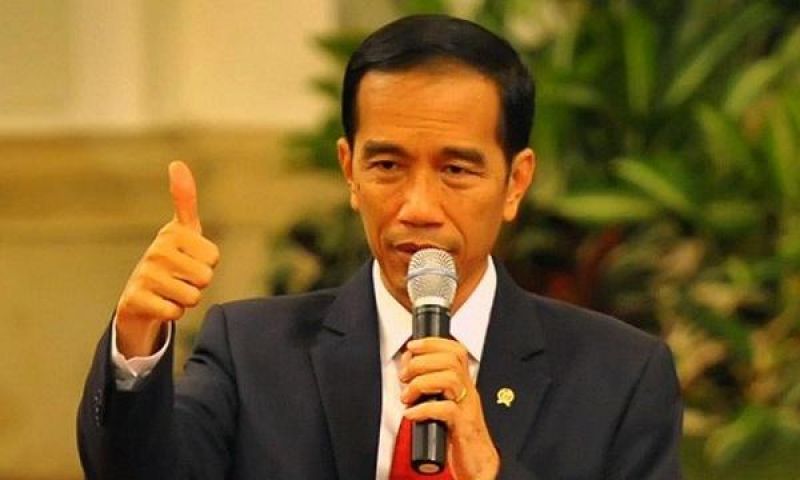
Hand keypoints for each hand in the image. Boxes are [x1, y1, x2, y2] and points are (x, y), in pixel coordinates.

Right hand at [115, 161, 219, 356]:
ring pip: (192, 296)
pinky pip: (174, 312)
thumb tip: (177, 162)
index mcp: (172, 232)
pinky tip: (160, 304)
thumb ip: (185, 199)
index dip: (207, 264)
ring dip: (186, 299)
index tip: (190, 259)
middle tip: (180, 278)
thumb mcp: (183, 230)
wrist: (139, 297)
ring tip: (170, 290)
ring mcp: (144, 274)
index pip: (213, 258)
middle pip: (205, 277)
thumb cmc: (170, 260)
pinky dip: (172, 313)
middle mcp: (156, 250)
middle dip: (197, 284)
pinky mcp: (135, 298)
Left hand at [400, 338, 499, 479]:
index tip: (412, 346)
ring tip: (407, 396)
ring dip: (421, 383)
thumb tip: (406, 371)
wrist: (477, 462)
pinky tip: (411, 414)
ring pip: (449, 379)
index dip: (432, 343)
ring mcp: (468, 408)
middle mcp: (468, 391)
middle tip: (405, 376)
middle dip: (421, 362)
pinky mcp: (463, 427)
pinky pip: (446, 409)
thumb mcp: (442, 404)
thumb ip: (428, 387)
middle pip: (451, 360)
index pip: (455, 350)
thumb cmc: (458, 434)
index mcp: (463, 384)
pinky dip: (423, 409)